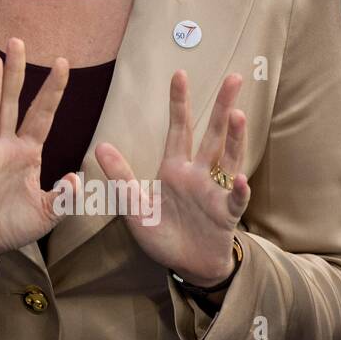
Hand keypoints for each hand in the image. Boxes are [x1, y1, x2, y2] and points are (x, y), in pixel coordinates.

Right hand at [0, 39, 79, 285]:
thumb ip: (65, 197)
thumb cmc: (13, 224)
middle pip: (10, 102)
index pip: (42, 115)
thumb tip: (77, 176)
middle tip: (17, 41)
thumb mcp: (48, 213)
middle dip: (15, 73)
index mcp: (27, 152)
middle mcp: (5, 145)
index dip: (52, 90)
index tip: (62, 63)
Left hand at [95, 71, 250, 287]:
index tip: (180, 73)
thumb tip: (100, 146)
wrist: (185, 266)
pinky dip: (238, 191)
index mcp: (175, 168)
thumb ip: (120, 176)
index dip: (179, 102)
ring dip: (234, 138)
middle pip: (212, 134)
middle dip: (223, 106)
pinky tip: (240, 180)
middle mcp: (198, 174)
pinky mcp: (224, 214)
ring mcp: (214, 192)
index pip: (179, 128)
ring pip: (228, 159)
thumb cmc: (161, 234)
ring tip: (238, 115)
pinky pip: (233, 200)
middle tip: (235, 77)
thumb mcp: (134, 205)